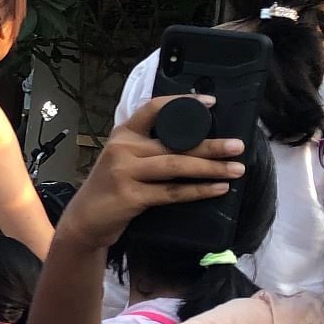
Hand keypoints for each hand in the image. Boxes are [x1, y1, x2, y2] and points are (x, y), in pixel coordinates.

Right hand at [57, 96, 245, 249]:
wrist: (84, 220)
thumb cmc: (111, 188)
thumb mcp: (122, 159)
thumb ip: (147, 147)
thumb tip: (195, 142)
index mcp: (123, 133)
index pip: (154, 108)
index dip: (183, 103)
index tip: (211, 103)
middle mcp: (122, 148)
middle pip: (174, 143)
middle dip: (210, 145)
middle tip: (238, 146)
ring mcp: (124, 172)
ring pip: (176, 166)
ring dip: (210, 168)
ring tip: (236, 169)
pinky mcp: (130, 196)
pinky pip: (172, 192)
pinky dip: (198, 191)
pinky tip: (218, 189)